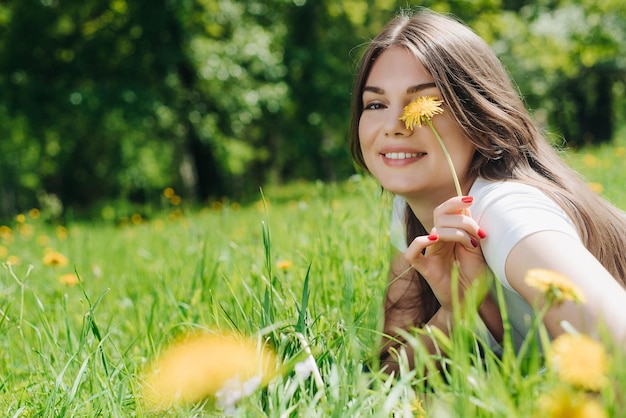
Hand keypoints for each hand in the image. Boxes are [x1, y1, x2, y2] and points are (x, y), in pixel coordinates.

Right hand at [404, 196, 486, 313]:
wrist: (471, 301)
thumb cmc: (473, 276)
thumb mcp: (476, 249)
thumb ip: (470, 230)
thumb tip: (466, 207)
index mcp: (448, 234)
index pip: (444, 210)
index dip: (455, 201)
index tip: (471, 199)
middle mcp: (437, 241)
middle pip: (439, 215)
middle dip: (462, 219)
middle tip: (478, 233)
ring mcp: (429, 254)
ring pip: (434, 230)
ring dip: (456, 232)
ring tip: (471, 244)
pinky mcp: (424, 268)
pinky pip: (413, 253)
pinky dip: (419, 242)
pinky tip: (434, 239)